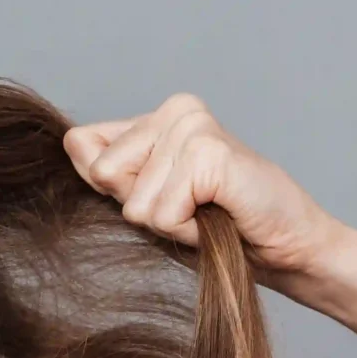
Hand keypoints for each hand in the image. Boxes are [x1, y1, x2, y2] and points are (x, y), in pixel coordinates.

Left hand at [63, 95, 348, 289]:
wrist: (285, 247)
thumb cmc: (220, 227)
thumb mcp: (152, 200)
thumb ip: (112, 172)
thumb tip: (71, 141)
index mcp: (158, 115)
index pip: (84, 146)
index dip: (116, 188)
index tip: (164, 196)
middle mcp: (177, 110)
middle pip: (105, 176)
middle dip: (143, 209)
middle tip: (191, 208)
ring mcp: (193, 127)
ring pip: (134, 202)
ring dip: (170, 224)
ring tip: (208, 213)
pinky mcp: (209, 153)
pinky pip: (162, 213)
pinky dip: (187, 230)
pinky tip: (219, 215)